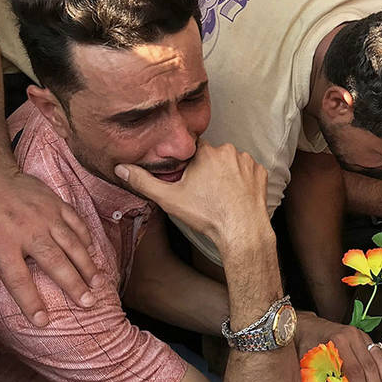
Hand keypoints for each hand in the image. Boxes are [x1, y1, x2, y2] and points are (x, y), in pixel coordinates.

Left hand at [0, 171, 96, 327]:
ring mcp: (46, 215)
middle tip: (88, 303)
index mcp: (0, 244)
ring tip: (98, 284)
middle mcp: (27, 230)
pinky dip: (87, 240)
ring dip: (87, 265)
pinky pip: (77, 224)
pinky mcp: (57, 204)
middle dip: (73, 284)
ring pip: (72, 243)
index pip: (18, 280)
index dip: (31, 302)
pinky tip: (93, 254)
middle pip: (55, 262)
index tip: (43, 321)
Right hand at [115, 142, 271, 251]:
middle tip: (205, 192)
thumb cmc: (207, 215)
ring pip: (230, 163)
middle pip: (212, 155)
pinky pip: (248, 171)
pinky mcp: (261, 172)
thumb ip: (143, 181)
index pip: (192, 150)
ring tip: (221, 196)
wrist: (242, 230)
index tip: (189, 179)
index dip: (188, 164)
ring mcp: (247, 161)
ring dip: (226, 174)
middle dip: (207, 169)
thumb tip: (120, 168)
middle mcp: (228, 150)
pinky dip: (242, 180)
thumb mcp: (169, 199)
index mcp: (205, 152)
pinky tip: (236, 195)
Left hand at [297, 312, 381, 381]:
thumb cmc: (306, 346)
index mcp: (337, 342)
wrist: (307, 326)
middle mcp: (352, 337)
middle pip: (369, 366)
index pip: (354, 371)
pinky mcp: (365, 337)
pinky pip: (379, 354)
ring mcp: (360, 335)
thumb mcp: (307, 364)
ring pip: (378, 359)